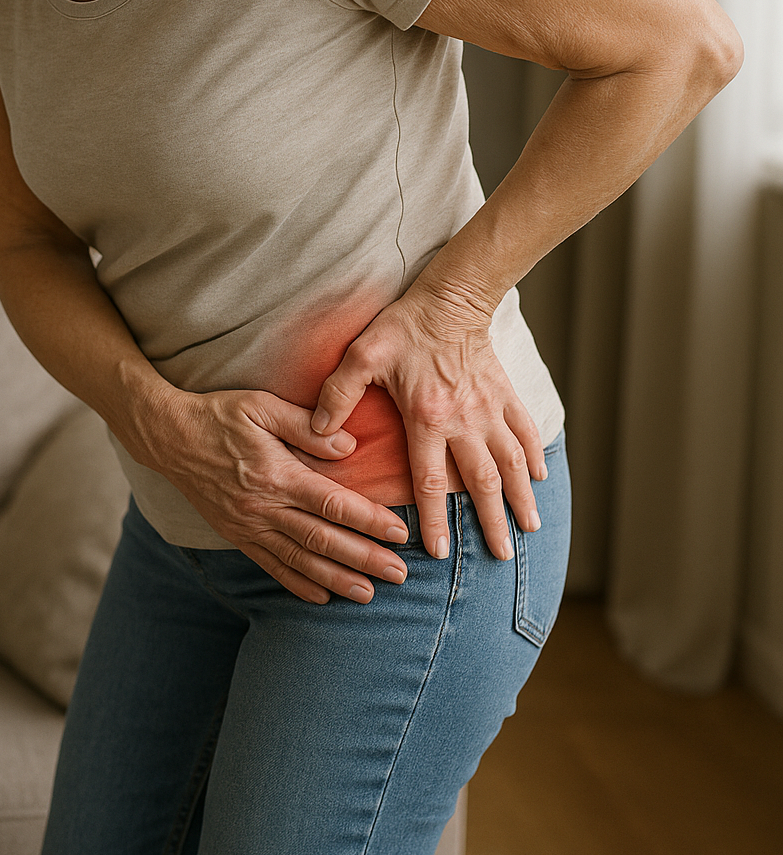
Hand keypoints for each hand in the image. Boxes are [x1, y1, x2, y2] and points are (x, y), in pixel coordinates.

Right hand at [148, 386, 411, 603]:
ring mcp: (249, 525)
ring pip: (300, 560)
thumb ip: (305, 426)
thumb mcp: (262, 406)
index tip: (399, 533)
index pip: (332, 504)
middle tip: (399, 574)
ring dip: (337, 580)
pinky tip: (322, 597)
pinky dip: (298, 584)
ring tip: (369, 594)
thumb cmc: (220, 415)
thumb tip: (349, 446)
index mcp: (276, 473)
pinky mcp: (237, 535)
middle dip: (364, 559)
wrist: (169, 437)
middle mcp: (264, 507)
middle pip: (322, 540)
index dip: (368, 520)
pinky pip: (271, 566)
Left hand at [310, 283, 545, 561]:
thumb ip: (338, 394)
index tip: (437, 551)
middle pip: (482, 482)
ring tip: (529, 529)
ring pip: (511, 462)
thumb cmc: (404, 326)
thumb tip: (316, 432)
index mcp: (427, 417)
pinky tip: (537, 478)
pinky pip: (525, 430)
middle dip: (492, 523)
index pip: (432, 480)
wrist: (451, 296)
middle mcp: (464, 420)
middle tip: (500, 557)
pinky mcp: (504, 393)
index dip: (435, 518)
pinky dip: (534, 455)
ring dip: (520, 498)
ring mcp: (489, 408)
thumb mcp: (362, 355)